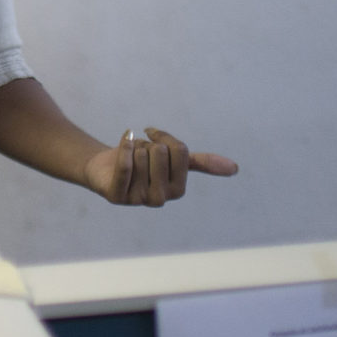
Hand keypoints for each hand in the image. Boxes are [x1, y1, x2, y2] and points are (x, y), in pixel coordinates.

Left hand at [84, 127, 238, 206]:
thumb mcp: (172, 159)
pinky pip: (126, 166)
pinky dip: (124, 147)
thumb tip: (236, 168)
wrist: (101, 168)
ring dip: (132, 149)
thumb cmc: (140, 162)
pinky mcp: (116, 196)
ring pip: (142, 156)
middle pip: (161, 152)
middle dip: (146, 145)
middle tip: (137, 155)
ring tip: (126, 158)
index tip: (153, 136)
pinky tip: (125, 137)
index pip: (180, 151)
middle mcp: (160, 199)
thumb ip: (201, 162)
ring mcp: (138, 200)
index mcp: (178, 190)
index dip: (165, 137)